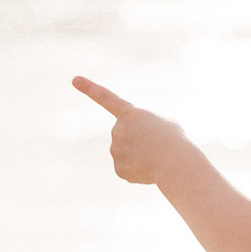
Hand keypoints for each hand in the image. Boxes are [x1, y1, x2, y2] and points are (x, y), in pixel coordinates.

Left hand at [72, 75, 191, 187]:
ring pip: (125, 153)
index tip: (74, 80)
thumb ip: (145, 126)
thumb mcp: (165, 122)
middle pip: (124, 136)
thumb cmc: (175, 139)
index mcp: (130, 113)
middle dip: (137, 141)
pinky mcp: (119, 169)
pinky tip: (150, 169)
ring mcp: (116, 150)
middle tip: (156, 145)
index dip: (90, 88)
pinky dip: (138, 171)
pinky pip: (127, 169)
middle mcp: (118, 130)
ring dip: (139, 157)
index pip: (106, 98)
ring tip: (155, 157)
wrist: (174, 161)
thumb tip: (138, 144)